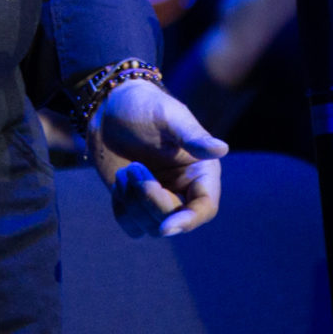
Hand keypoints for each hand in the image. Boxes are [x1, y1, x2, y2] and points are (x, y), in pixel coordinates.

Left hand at [84, 80, 226, 236]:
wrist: (110, 106)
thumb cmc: (144, 105)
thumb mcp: (168, 116)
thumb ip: (192, 136)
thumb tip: (222, 149)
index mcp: (201, 171)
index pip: (205, 207)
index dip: (189, 221)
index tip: (166, 228)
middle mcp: (185, 190)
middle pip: (174, 219)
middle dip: (149, 199)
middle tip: (133, 167)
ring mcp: (160, 199)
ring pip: (151, 226)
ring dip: (133, 201)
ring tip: (126, 170)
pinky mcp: (137, 205)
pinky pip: (132, 226)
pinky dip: (122, 208)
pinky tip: (119, 181)